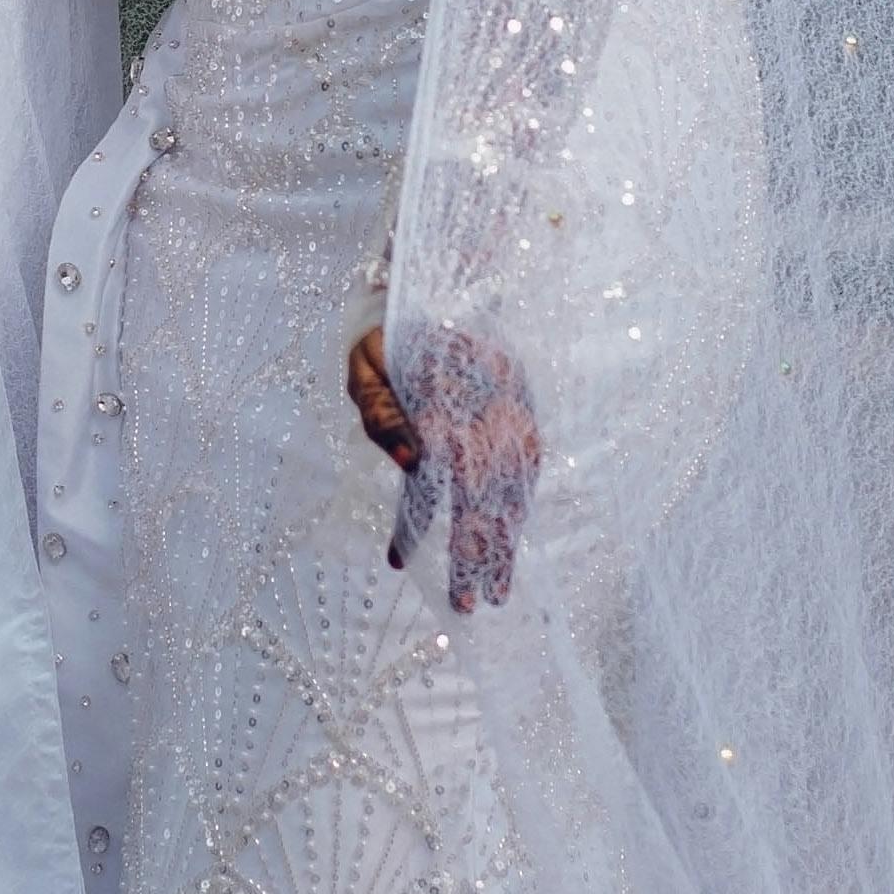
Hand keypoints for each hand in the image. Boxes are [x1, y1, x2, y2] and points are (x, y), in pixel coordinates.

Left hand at [352, 320, 543, 614]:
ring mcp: (512, 410)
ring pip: (513, 486)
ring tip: (495, 593)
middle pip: (483, 492)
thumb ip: (382, 411)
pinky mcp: (526, 411)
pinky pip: (527, 469)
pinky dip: (519, 509)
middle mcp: (485, 408)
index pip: (433, 473)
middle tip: (465, 605)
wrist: (441, 287)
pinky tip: (508, 545)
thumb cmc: (391, 336)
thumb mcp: (366, 363)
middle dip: (475, 552)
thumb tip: (411, 464)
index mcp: (443, 397)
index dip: (417, 522)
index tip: (398, 561)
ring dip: (506, 542)